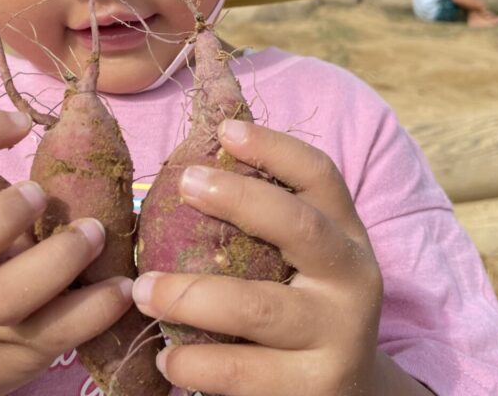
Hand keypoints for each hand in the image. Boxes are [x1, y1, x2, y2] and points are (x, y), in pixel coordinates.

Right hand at [0, 110, 133, 394]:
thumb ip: (32, 174)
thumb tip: (89, 112)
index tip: (21, 123)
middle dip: (1, 215)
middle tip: (41, 194)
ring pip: (8, 294)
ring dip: (57, 259)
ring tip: (96, 233)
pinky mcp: (30, 346)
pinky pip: (60, 332)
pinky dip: (96, 308)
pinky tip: (123, 287)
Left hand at [132, 119, 390, 395]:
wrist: (355, 395)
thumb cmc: (304, 308)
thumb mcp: (304, 261)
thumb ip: (265, 224)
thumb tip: (187, 171)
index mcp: (346, 235)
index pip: (320, 175)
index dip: (275, 146)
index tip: (226, 129)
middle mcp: (353, 279)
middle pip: (298, 225)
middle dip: (237, 199)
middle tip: (181, 184)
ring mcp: (338, 337)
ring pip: (257, 308)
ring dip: (189, 295)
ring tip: (143, 291)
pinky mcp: (313, 390)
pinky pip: (242, 373)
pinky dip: (196, 363)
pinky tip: (167, 357)